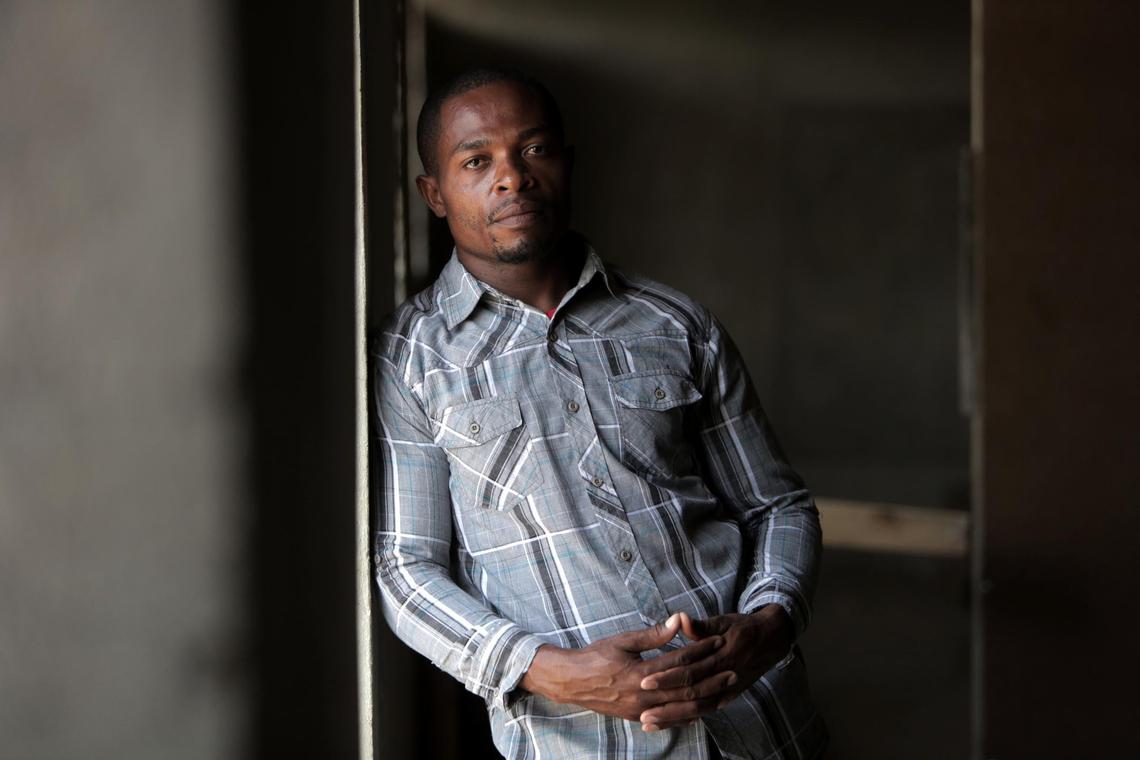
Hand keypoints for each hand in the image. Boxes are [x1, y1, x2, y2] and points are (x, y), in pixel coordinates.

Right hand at [520, 614, 735, 722]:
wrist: (572, 682)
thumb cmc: (596, 656)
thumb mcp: (624, 640)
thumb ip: (653, 635)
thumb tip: (678, 620)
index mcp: (640, 673)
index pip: (679, 661)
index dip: (700, 650)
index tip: (718, 641)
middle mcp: (643, 696)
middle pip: (685, 688)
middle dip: (711, 680)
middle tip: (732, 671)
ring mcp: (641, 711)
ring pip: (680, 708)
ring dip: (704, 700)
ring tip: (724, 692)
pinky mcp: (637, 718)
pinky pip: (668, 719)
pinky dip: (686, 715)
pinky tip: (700, 711)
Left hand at [636, 605, 793, 731]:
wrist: (772, 640)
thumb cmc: (743, 628)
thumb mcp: (723, 621)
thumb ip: (699, 626)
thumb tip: (679, 618)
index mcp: (722, 656)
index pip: (690, 669)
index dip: (667, 676)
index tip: (644, 681)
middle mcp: (726, 676)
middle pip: (692, 694)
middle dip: (666, 704)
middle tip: (642, 712)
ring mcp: (729, 689)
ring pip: (699, 708)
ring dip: (674, 717)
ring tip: (650, 724)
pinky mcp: (730, 696)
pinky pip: (708, 711)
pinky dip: (690, 718)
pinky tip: (672, 724)